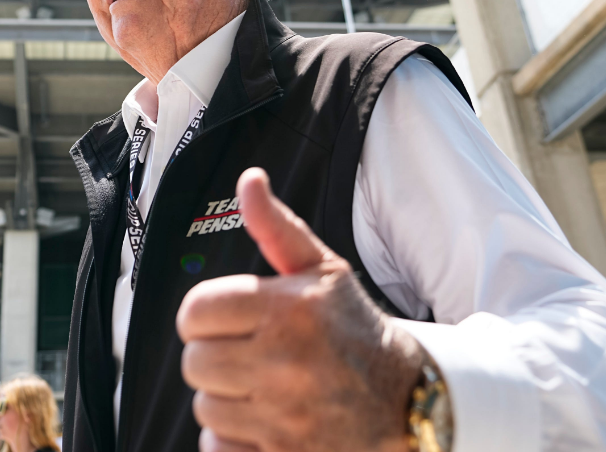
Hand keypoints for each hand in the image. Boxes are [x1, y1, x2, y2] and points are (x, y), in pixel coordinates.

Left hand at [176, 168, 425, 451]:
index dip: (206, 315)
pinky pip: (218, 447)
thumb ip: (276, 227)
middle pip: (195, 362)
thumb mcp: (322, 270)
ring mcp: (286, 416)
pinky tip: (264, 423)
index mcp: (288, 309)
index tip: (229, 319)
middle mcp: (286, 362)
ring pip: (206, 407)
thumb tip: (249, 181)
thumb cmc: (355, 330)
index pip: (196, 311)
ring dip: (227, 400)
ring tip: (265, 388)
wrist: (410, 400)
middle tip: (251, 354)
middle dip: (216, 357)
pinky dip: (232, 440)